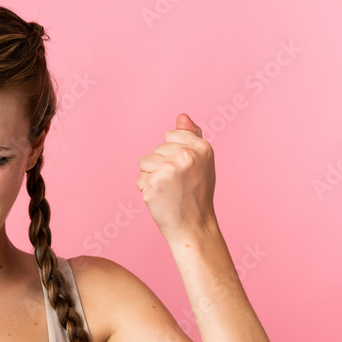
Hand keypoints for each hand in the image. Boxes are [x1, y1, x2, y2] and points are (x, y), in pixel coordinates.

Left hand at [136, 113, 217, 243]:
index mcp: (202, 147)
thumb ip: (191, 137)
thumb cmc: (196, 194)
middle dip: (161, 166)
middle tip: (177, 186)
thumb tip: (181, 116)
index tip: (185, 172)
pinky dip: (146, 190)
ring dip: (151, 177)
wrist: (194, 226)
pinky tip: (161, 199)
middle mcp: (187, 155)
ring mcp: (170, 169)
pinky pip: (139, 179)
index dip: (173, 154)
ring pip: (144, 162)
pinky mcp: (154, 182)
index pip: (171, 136)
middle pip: (156, 149)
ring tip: (168, 191)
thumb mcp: (201, 163)